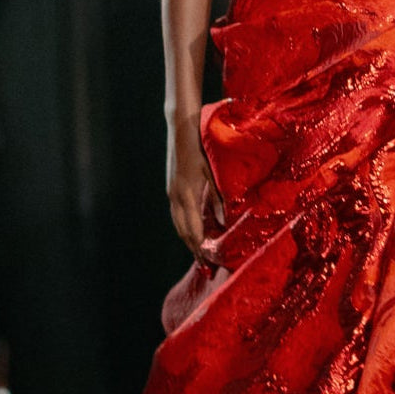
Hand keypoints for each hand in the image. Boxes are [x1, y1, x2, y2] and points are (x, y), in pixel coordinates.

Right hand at [167, 115, 225, 260]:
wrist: (180, 128)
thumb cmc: (201, 146)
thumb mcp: (213, 172)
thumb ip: (218, 199)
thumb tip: (223, 223)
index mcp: (187, 195)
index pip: (193, 231)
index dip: (200, 248)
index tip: (208, 263)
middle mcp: (175, 197)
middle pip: (183, 231)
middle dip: (193, 249)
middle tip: (205, 265)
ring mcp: (171, 192)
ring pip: (178, 224)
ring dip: (188, 239)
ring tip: (199, 252)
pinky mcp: (171, 187)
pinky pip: (176, 214)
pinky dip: (185, 226)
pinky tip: (193, 229)